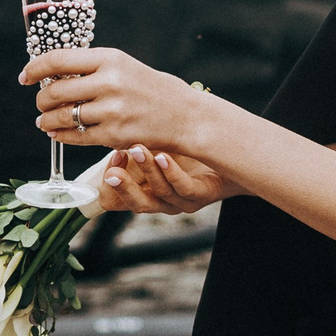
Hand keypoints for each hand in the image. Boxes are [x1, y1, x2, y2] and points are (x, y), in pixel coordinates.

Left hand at [20, 46, 217, 156]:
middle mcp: (109, 82)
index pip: (58, 60)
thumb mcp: (121, 65)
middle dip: (41, 100)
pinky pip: (76, 137)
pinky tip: (57, 133)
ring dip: (47, 121)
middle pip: (55, 91)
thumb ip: (88, 68)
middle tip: (40, 104)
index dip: (35, 69)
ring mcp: (112, 110)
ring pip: (62, 117)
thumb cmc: (147, 88)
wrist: (182, 114)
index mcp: (109, 58)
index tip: (25, 76)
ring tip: (45, 121)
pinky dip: (61, 136)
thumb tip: (49, 75)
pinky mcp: (114, 135)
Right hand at [99, 144, 238, 213]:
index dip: (111, 185)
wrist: (229, 151)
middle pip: (138, 204)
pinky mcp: (204, 194)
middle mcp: (163, 201)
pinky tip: (163, 157)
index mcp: (148, 193)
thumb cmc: (187, 149)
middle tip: (112, 172)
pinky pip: (185, 188)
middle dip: (123, 188)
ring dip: (148, 171)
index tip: (109, 159)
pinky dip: (172, 173)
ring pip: (161, 193)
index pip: (120, 200)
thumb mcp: (156, 146)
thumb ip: (134, 146)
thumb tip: (106, 130)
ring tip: (137, 150)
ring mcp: (184, 200)